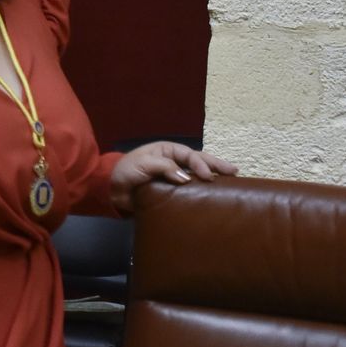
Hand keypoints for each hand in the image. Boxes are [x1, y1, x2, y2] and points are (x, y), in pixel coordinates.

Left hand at [108, 141, 236, 212]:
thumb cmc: (126, 171)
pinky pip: (188, 191)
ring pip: (197, 175)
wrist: (111, 190)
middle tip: (234, 172)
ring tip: (230, 181)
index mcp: (168, 151)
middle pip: (199, 162)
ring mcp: (173, 177)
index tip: (209, 176)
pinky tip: (213, 196)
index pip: (190, 156)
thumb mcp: (144, 164)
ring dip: (213, 177)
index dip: (202, 164)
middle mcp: (174, 162)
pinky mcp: (171, 193)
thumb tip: (187, 178)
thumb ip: (165, 168)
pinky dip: (201, 192)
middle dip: (216, 166)